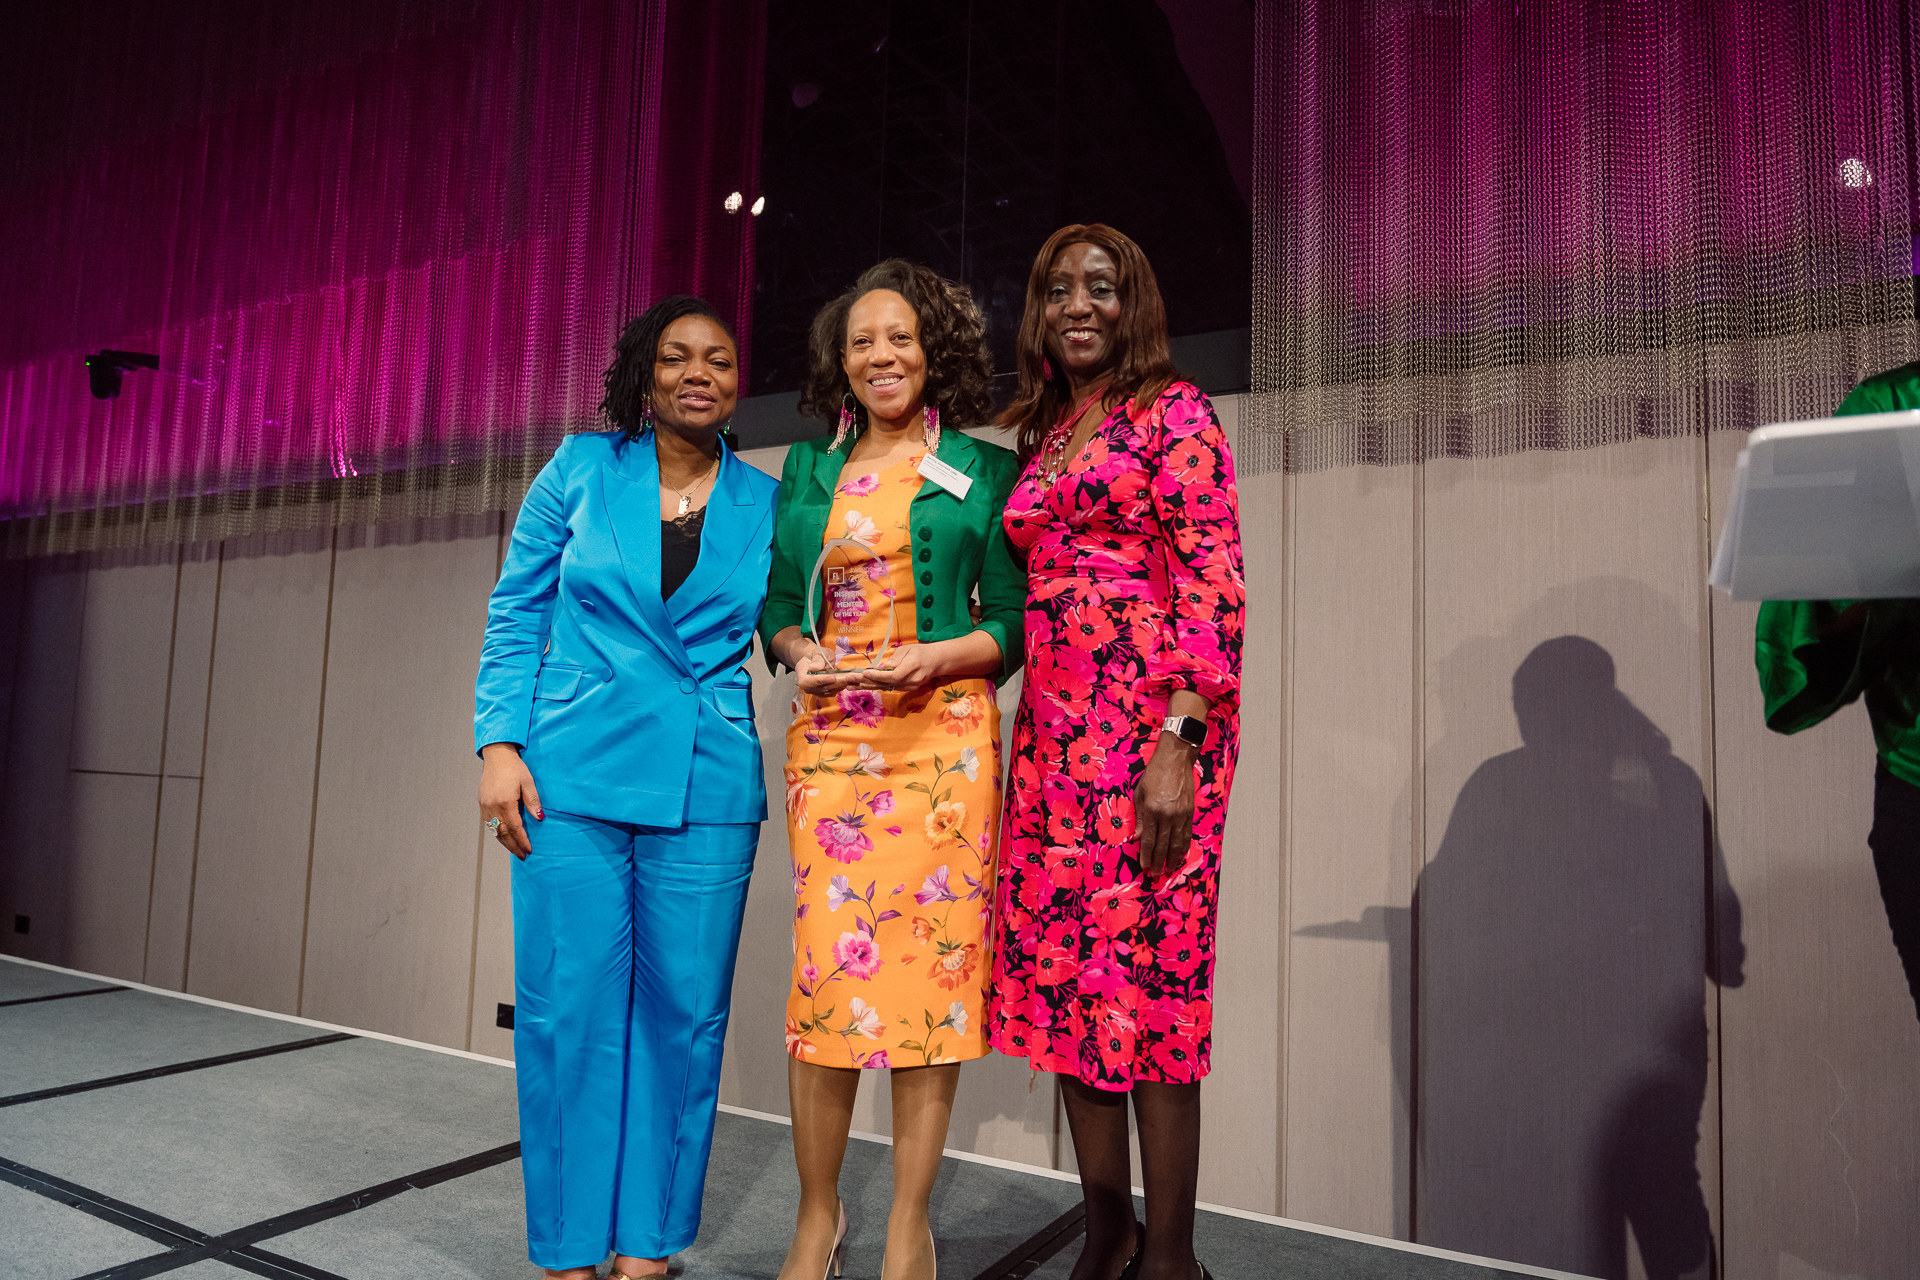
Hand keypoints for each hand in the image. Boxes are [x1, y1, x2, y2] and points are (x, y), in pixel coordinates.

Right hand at [479, 743, 542, 858]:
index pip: (515, 828)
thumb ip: (533, 801)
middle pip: (503, 833)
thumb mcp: (528, 782)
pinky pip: (489, 824)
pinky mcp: (482, 804)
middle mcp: (493, 807)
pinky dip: (496, 833)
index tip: (529, 850)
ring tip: (514, 850)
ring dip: (504, 842)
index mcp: (505, 802)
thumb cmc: (514, 768)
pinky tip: (503, 837)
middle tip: (522, 856)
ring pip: (495, 830)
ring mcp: (485, 806)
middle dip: (513, 846)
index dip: (522, 841)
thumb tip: (540, 818)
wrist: (497, 756)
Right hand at [793, 644, 857, 696]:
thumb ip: (817, 660)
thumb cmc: (816, 655)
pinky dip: (841, 687)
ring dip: (841, 685)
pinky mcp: (823, 693)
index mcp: (803, 677)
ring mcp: (816, 692)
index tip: (832, 678)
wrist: (815, 660)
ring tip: (852, 679)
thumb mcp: (817, 653)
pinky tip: (848, 681)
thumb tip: (814, 667)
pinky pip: (832, 692)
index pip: (812, 681)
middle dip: (837, 683)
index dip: (822, 680)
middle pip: (823, 687)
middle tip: (849, 678)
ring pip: (829, 691)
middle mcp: (808, 688)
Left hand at [851, 644, 945, 691]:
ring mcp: (909, 687)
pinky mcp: (906, 689)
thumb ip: (895, 658)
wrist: (936, 662)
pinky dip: (874, 686)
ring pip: (885, 688)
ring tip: (849, 685)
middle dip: (865, 683)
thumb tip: (882, 668)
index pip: (893, 675)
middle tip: (848, 680)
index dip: (878, 676)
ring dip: (866, 686)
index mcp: (912, 667)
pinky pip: (888, 688)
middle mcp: (911, 680)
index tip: (864, 673)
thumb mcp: (908, 649)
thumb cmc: (921, 652)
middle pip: (886, 684)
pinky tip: (861, 686)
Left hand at [1135, 737, 1196, 878]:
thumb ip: (1139, 817)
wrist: (1175, 759)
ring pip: (1177, 843)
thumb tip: (1136, 838)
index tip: (1144, 867)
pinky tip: (1180, 855)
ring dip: (1172, 859)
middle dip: (1158, 862)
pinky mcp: (1190, 812)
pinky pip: (1186, 834)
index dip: (1146, 856)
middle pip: (1163, 845)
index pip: (1148, 839)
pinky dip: (1183, 847)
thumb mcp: (1140, 793)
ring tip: (1168, 870)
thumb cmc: (1154, 774)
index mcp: (1152, 810)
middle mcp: (1168, 815)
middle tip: (1155, 875)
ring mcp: (1181, 815)